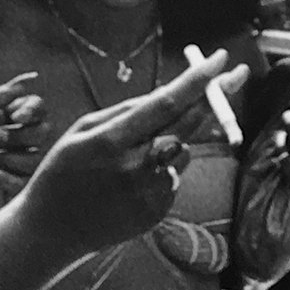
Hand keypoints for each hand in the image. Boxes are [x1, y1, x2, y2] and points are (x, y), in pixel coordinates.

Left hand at [0, 73, 48, 221]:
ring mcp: (5, 166)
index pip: (35, 109)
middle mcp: (6, 141)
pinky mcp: (1, 191)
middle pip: (42, 131)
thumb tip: (30, 78)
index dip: (32, 110)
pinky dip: (12, 175)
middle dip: (20, 134)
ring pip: (36, 157)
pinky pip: (24, 182)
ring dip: (14, 154)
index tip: (15, 116)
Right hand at [14, 48, 244, 255]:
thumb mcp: (82, 131)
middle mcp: (136, 166)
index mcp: (112, 140)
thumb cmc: (64, 171)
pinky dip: (162, 169)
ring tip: (132, 157)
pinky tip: (130, 183)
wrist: (51, 231)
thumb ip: (126, 111)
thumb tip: (169, 94)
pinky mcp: (158, 210)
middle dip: (217, 96)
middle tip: (237, 73)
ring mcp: (150, 192)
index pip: (165, 105)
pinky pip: (174, 176)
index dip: (196, 81)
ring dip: (173, 140)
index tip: (219, 59)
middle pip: (191, 124)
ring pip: (183, 150)